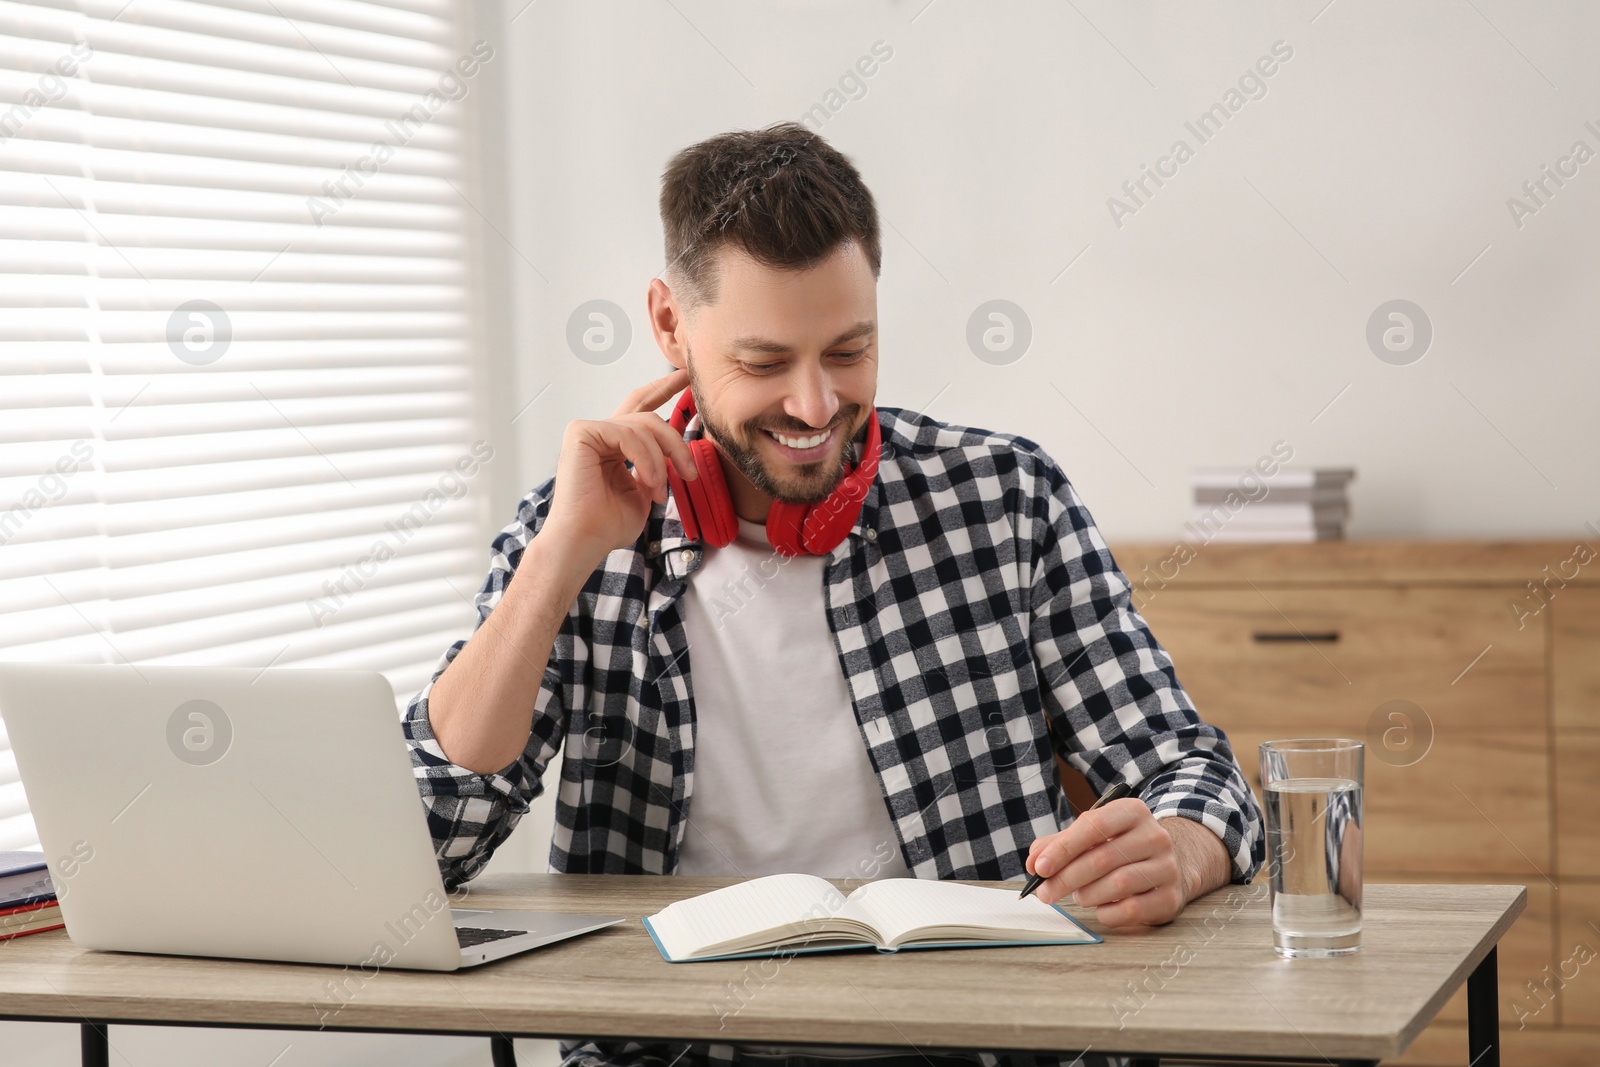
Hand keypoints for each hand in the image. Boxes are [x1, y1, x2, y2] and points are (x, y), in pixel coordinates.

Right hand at [543, 368, 699, 565]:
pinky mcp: (581, 433)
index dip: (664, 389)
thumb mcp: (645, 492)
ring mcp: (589, 431)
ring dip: (661, 459)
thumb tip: (678, 454)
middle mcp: (600, 434)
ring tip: (660, 491)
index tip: (687, 377)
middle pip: (649, 416)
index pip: (641, 407)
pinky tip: (647, 481)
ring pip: (644, 425)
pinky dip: (645, 458)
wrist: (585, 541)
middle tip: (690, 471)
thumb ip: (658, 467)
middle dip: (675, 440)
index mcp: (614, 446)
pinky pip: (627, 433)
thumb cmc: (608, 525)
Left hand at [1024, 799, 1192, 927]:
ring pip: (1118, 884)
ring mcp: (1167, 867)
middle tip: (1045, 893)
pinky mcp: (1171, 897)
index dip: (1063, 848)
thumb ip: (1059, 846)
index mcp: (1132, 812)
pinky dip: (1108, 913)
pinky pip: (1132, 910)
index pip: (1094, 825)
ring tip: (1079, 896)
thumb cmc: (1121, 849)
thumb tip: (1034, 863)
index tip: (1040, 868)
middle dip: (1067, 878)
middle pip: (1103, 858)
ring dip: (1088, 895)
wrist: (1171, 865)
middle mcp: (1155, 836)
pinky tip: (1102, 908)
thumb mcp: (1093, 837)